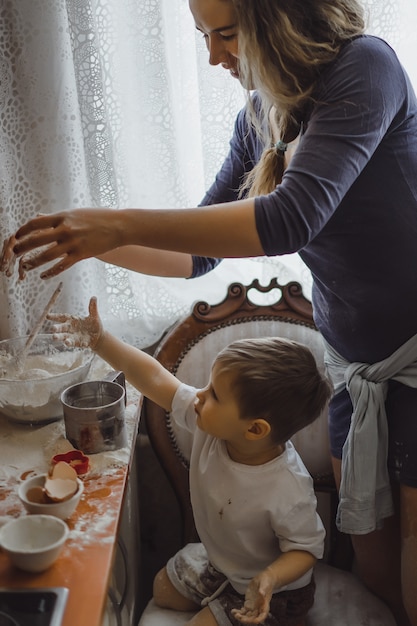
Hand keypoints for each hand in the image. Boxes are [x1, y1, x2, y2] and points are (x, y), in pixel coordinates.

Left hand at [1, 209, 123, 278]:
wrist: (119, 226)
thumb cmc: (99, 218)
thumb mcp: (76, 213)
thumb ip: (58, 217)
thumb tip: (40, 217)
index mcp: (63, 217)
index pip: (36, 223)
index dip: (23, 230)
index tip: (16, 236)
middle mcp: (65, 229)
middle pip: (36, 239)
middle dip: (22, 247)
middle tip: (14, 252)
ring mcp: (73, 243)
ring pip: (46, 255)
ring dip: (33, 262)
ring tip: (25, 266)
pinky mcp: (81, 254)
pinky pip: (62, 266)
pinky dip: (50, 272)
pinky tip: (43, 275)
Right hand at [48, 296, 102, 349]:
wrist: (98, 336)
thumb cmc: (93, 324)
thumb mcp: (94, 315)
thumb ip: (92, 307)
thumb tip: (94, 297)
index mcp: (72, 320)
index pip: (62, 317)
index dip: (55, 316)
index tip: (47, 316)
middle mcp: (71, 329)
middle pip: (62, 328)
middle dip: (57, 329)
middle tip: (52, 329)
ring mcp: (74, 337)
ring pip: (66, 338)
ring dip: (64, 339)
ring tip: (61, 340)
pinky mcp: (80, 343)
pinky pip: (78, 344)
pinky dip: (78, 344)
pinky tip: (79, 344)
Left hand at [231, 570, 274, 623]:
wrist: (264, 578)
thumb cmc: (266, 581)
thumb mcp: (265, 583)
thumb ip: (263, 589)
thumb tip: (262, 593)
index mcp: (264, 605)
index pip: (262, 616)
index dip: (257, 620)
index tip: (251, 620)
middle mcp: (259, 607)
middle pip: (253, 618)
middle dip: (245, 619)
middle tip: (238, 616)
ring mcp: (253, 606)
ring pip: (247, 616)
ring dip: (241, 617)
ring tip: (234, 613)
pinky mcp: (248, 603)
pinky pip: (243, 611)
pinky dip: (238, 612)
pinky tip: (234, 611)